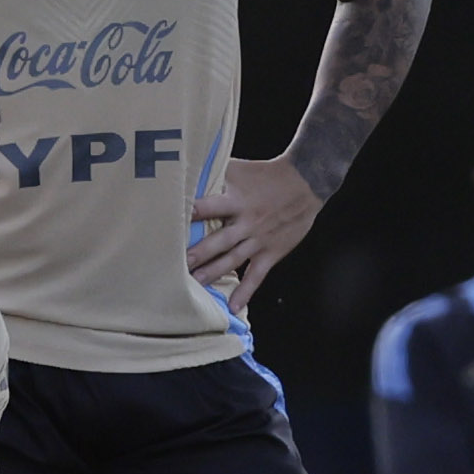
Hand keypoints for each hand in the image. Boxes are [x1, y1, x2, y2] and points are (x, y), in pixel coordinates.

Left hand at [187, 156, 321, 312]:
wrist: (305, 181)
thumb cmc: (268, 174)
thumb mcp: (239, 168)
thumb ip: (216, 172)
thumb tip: (190, 166)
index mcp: (235, 199)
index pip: (206, 207)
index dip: (188, 215)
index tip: (168, 226)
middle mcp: (245, 222)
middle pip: (217, 240)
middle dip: (196, 253)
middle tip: (174, 265)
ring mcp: (258, 240)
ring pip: (231, 260)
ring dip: (212, 273)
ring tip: (193, 285)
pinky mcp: (271, 252)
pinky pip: (256, 276)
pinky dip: (245, 292)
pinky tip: (233, 307)